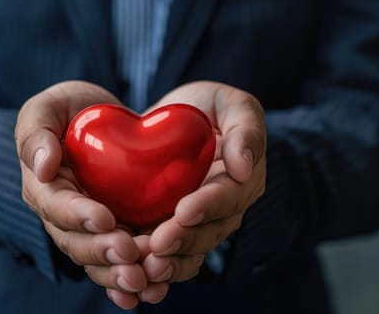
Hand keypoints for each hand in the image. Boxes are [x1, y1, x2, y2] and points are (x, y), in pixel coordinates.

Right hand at [15, 81, 148, 308]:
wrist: (98, 119)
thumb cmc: (69, 109)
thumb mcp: (48, 107)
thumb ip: (36, 132)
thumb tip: (42, 168)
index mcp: (44, 187)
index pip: (56, 206)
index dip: (78, 215)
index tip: (105, 218)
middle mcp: (62, 215)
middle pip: (76, 242)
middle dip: (102, 252)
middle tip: (130, 254)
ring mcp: (88, 228)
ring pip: (97, 260)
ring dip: (117, 273)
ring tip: (142, 280)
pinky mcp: (113, 233)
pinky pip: (117, 263)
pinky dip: (128, 280)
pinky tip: (150, 291)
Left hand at [141, 81, 266, 293]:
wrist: (173, 122)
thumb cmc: (206, 106)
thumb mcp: (231, 104)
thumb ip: (246, 128)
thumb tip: (245, 166)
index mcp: (241, 180)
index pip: (229, 196)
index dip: (208, 205)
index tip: (185, 210)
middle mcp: (222, 209)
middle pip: (207, 232)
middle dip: (183, 240)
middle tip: (157, 245)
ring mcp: (196, 224)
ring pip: (188, 252)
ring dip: (168, 262)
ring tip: (144, 266)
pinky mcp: (169, 230)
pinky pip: (166, 256)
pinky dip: (151, 267)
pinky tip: (132, 274)